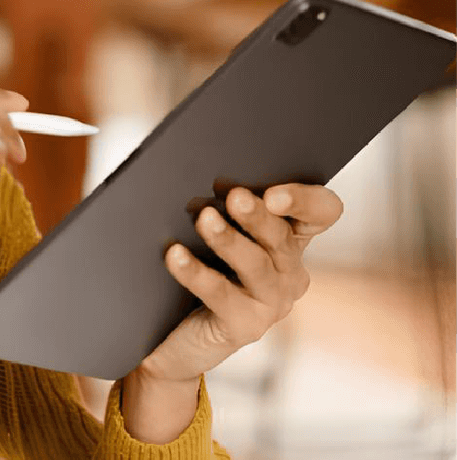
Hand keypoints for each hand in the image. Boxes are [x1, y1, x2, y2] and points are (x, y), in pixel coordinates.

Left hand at [139, 183, 342, 383]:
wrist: (186, 329)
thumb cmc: (206, 262)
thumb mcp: (221, 226)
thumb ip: (224, 200)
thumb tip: (202, 168)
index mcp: (291, 237)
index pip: (322, 211)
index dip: (305, 200)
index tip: (273, 192)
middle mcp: (290, 271)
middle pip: (283, 237)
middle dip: (258, 216)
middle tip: (234, 196)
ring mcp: (272, 302)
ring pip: (256, 266)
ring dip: (230, 241)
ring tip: (204, 219)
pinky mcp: (245, 326)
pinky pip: (221, 295)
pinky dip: (196, 272)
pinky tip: (175, 255)